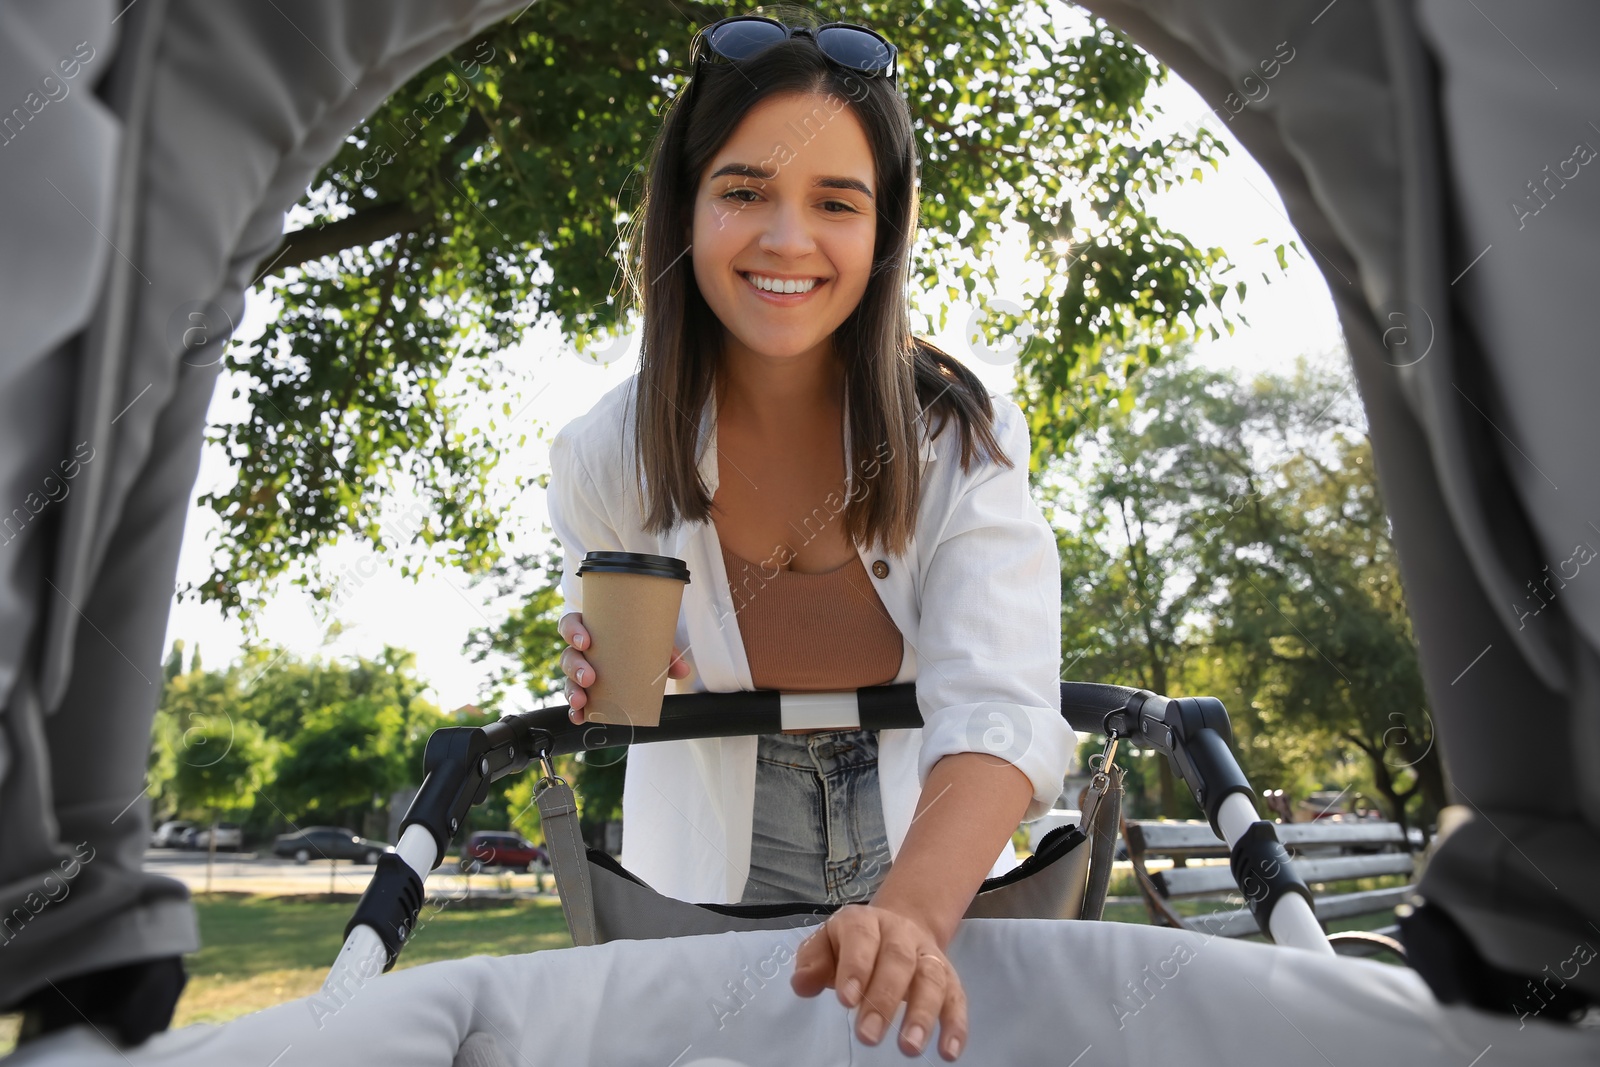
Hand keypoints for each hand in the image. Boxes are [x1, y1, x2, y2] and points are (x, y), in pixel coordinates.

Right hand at [557, 612, 690, 723]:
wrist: (646, 652)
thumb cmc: (642, 641)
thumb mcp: (654, 641)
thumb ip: (667, 653)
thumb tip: (683, 669)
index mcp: (592, 629)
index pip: (571, 624)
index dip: (572, 631)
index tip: (585, 642)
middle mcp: (582, 650)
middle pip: (568, 655)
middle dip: (575, 667)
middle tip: (589, 677)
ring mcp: (581, 671)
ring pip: (568, 679)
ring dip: (572, 690)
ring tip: (582, 701)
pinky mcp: (586, 690)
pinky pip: (575, 700)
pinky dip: (575, 710)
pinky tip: (579, 716)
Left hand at [791, 903, 966, 1060]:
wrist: (897, 927)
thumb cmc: (852, 946)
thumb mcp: (825, 945)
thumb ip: (812, 962)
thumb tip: (802, 984)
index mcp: (864, 922)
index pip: (862, 939)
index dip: (856, 968)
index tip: (846, 1001)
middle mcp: (901, 934)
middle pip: (897, 961)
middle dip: (884, 999)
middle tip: (868, 1036)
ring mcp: (927, 954)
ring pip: (931, 979)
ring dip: (922, 1014)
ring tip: (910, 1048)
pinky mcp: (949, 977)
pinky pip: (957, 998)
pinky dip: (955, 1024)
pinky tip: (949, 1051)